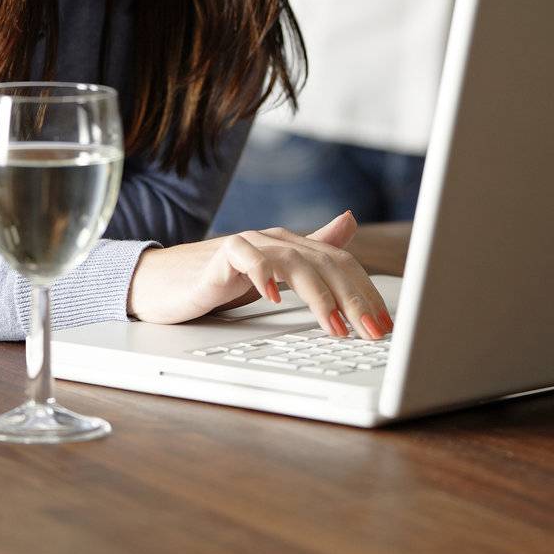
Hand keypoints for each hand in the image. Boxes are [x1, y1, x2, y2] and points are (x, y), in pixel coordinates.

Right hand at [127, 210, 393, 340]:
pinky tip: (274, 298)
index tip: (385, 327)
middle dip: (354, 298)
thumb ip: (312, 250)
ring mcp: (250, 245)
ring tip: (337, 327)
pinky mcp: (221, 256)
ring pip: (293, 261)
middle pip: (325, 263)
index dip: (366, 293)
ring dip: (319, 296)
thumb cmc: (223, 279)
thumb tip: (350, 221)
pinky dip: (261, 274)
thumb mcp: (276, 272)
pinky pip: (245, 258)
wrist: (167, 281)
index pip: (342, 265)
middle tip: (373, 332)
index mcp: (295, 247)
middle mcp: (277, 240)